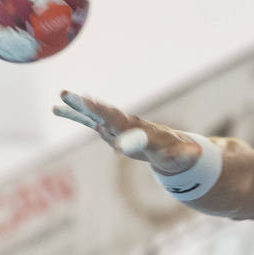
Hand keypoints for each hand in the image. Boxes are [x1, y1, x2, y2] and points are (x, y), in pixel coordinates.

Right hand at [52, 90, 199, 173]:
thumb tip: (196, 152)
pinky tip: (57, 108)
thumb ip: (186, 154)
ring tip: (60, 97)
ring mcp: (119, 125)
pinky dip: (76, 114)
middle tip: (75, 96)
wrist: (175, 149)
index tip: (100, 119)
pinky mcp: (112, 130)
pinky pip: (91, 120)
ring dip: (79, 107)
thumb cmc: (179, 155)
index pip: (128, 125)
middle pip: (109, 115)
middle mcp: (130, 125)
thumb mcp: (184, 158)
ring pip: (96, 114)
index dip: (114, 121)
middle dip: (93, 107)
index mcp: (145, 132)